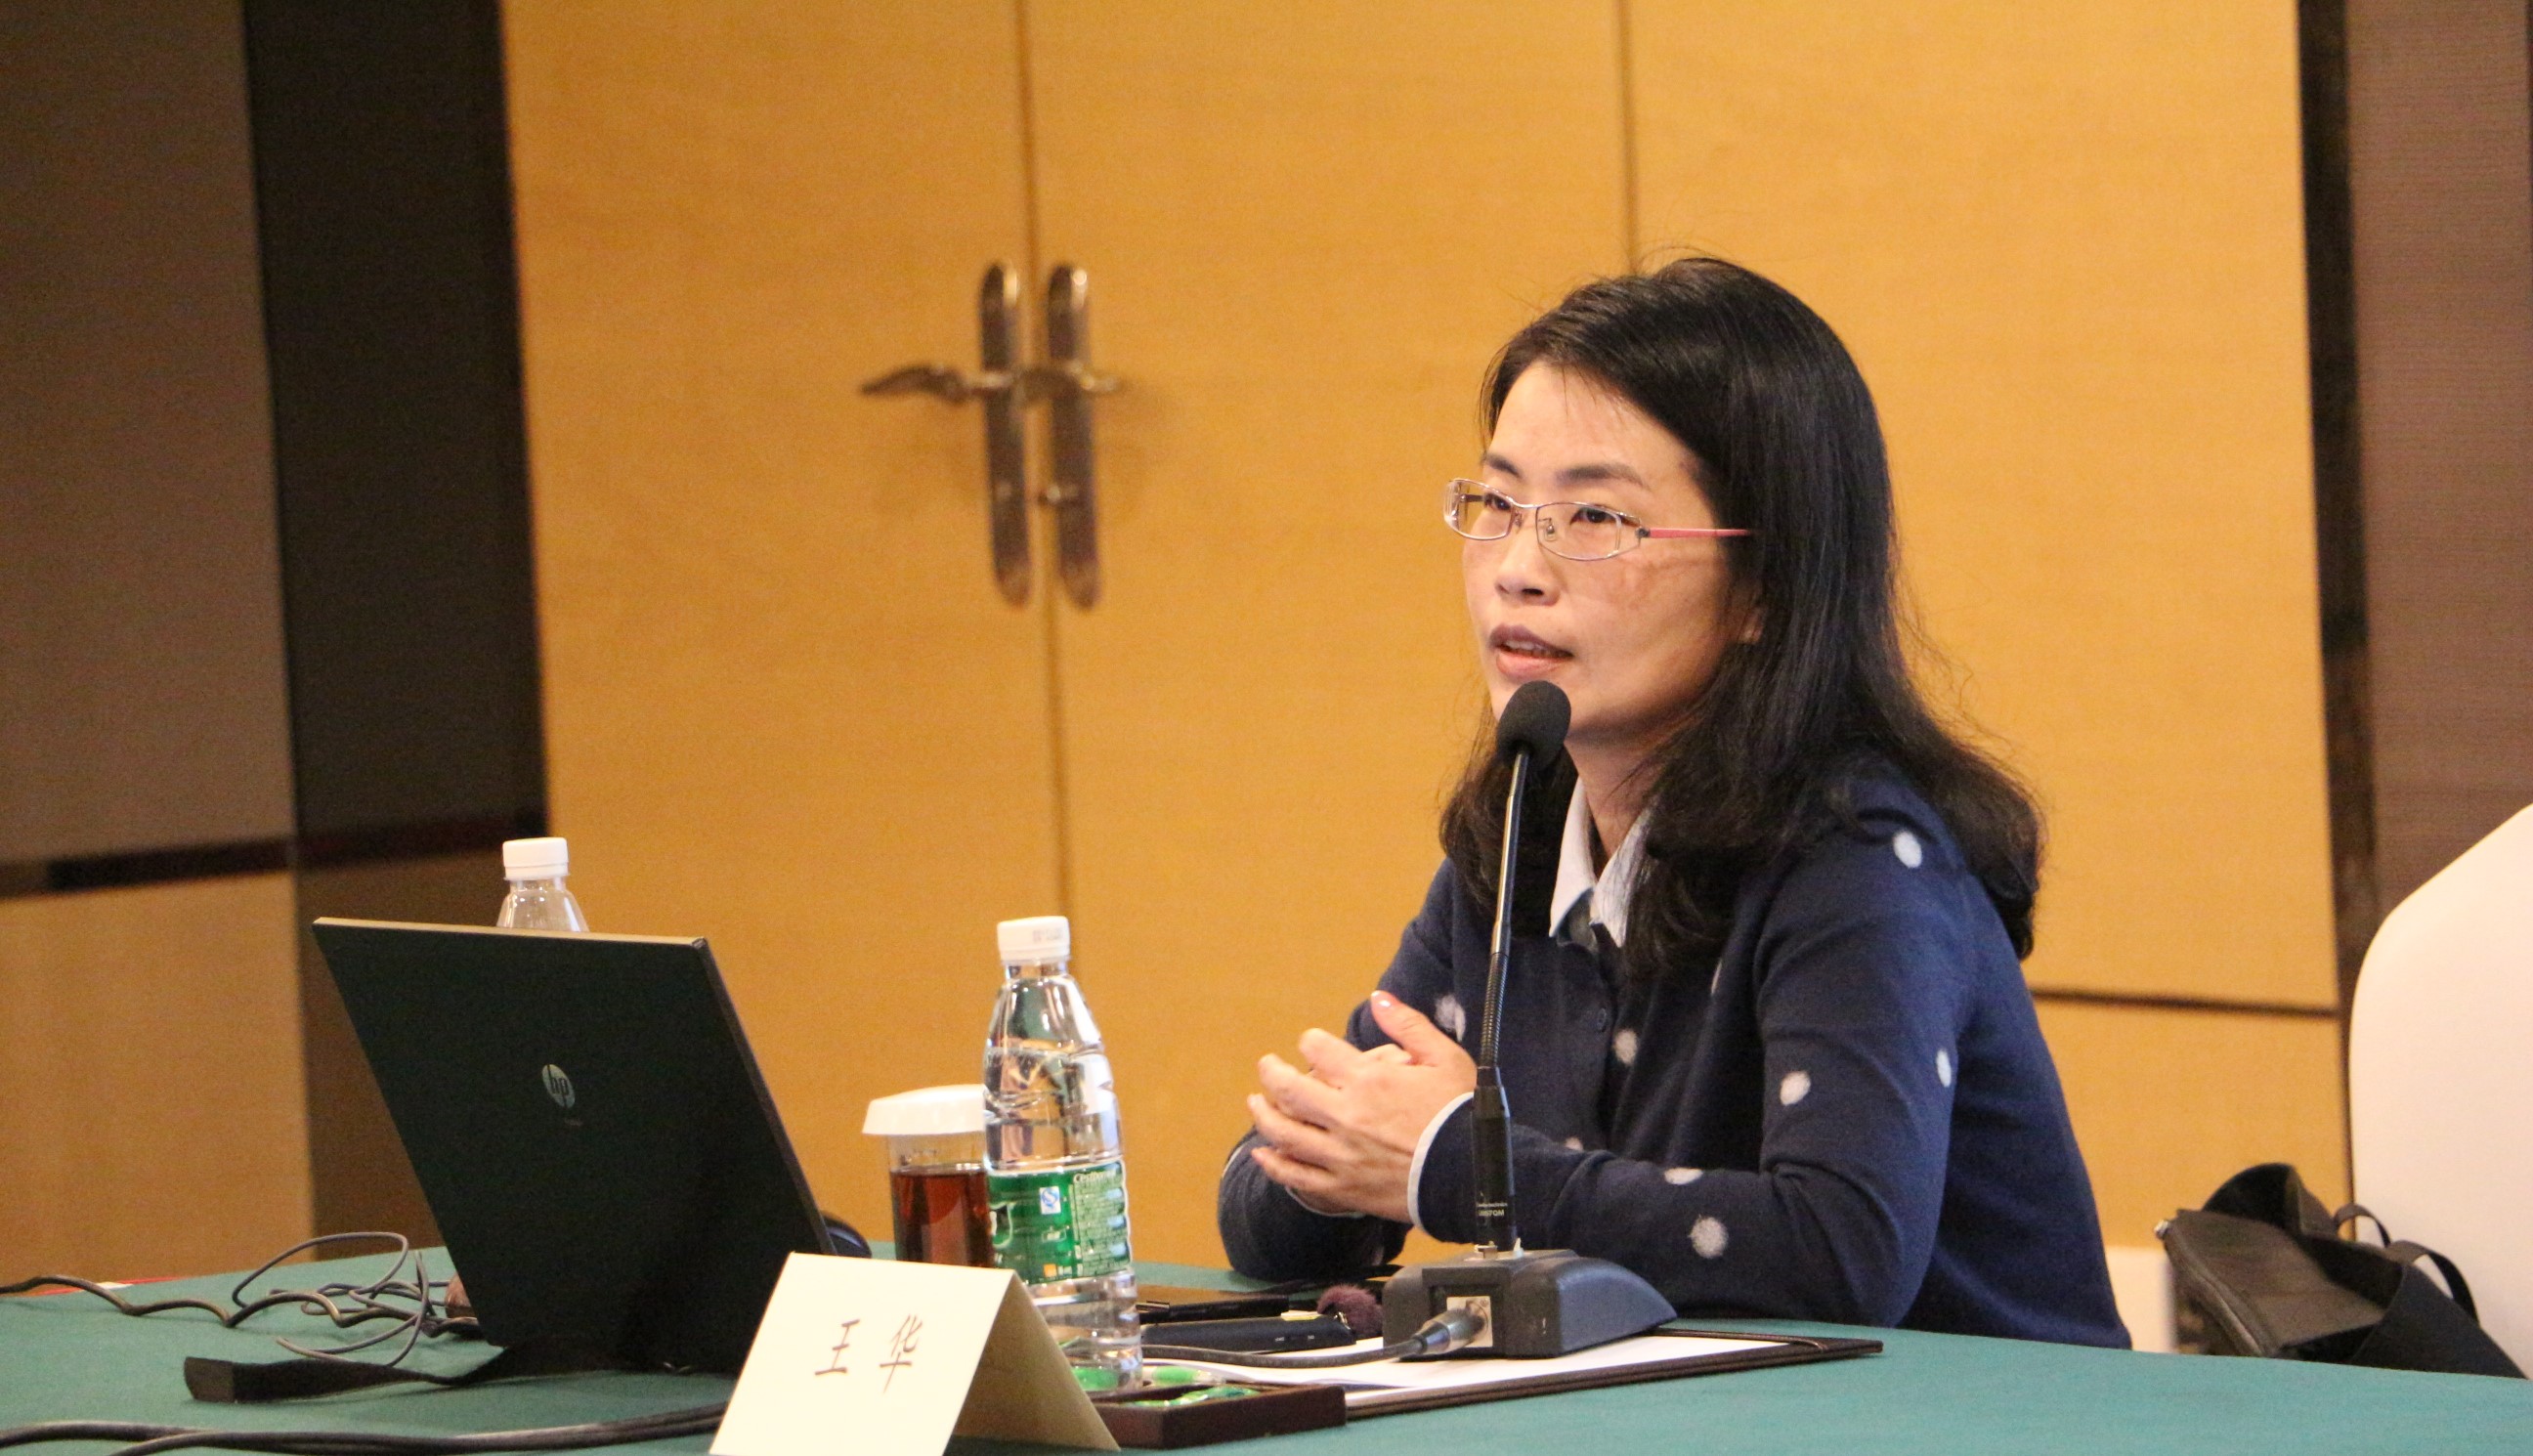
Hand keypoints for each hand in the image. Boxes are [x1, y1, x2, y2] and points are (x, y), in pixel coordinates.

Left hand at [1247, 992, 1476, 1222]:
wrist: (1473, 1175)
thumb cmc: (1460, 1114)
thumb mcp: (1443, 1059)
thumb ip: (1407, 1026)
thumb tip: (1378, 998)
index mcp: (1368, 1080)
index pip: (1318, 1049)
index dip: (1310, 1042)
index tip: (1310, 1043)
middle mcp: (1346, 1115)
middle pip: (1289, 1089)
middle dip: (1272, 1072)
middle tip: (1266, 1066)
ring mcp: (1340, 1154)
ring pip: (1284, 1132)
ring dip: (1263, 1115)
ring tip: (1255, 1104)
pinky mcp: (1343, 1187)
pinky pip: (1297, 1176)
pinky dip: (1274, 1164)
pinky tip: (1263, 1154)